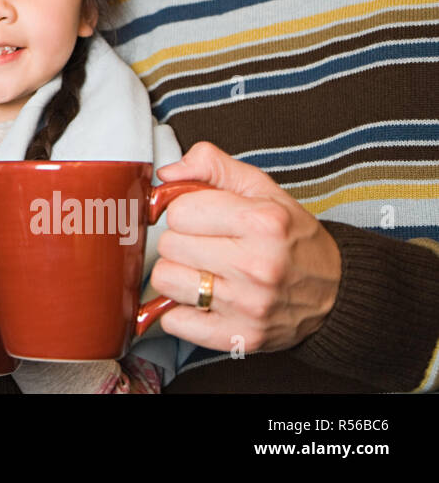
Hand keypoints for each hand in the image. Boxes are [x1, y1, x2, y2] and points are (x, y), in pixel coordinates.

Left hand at [150, 142, 341, 353]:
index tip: (202, 217)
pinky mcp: (240, 336)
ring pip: (165, 280)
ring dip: (178, 274)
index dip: (185, 211)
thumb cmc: (292, 238)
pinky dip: (180, 310)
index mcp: (262, 223)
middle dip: (181, 240)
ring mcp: (248, 305)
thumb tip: (167, 173)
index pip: (178, 212)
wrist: (336, 292)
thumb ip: (211, 165)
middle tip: (207, 244)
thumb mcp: (261, 188)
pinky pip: (174, 322)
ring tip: (205, 271)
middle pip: (168, 245)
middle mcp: (256, 266)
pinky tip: (204, 299)